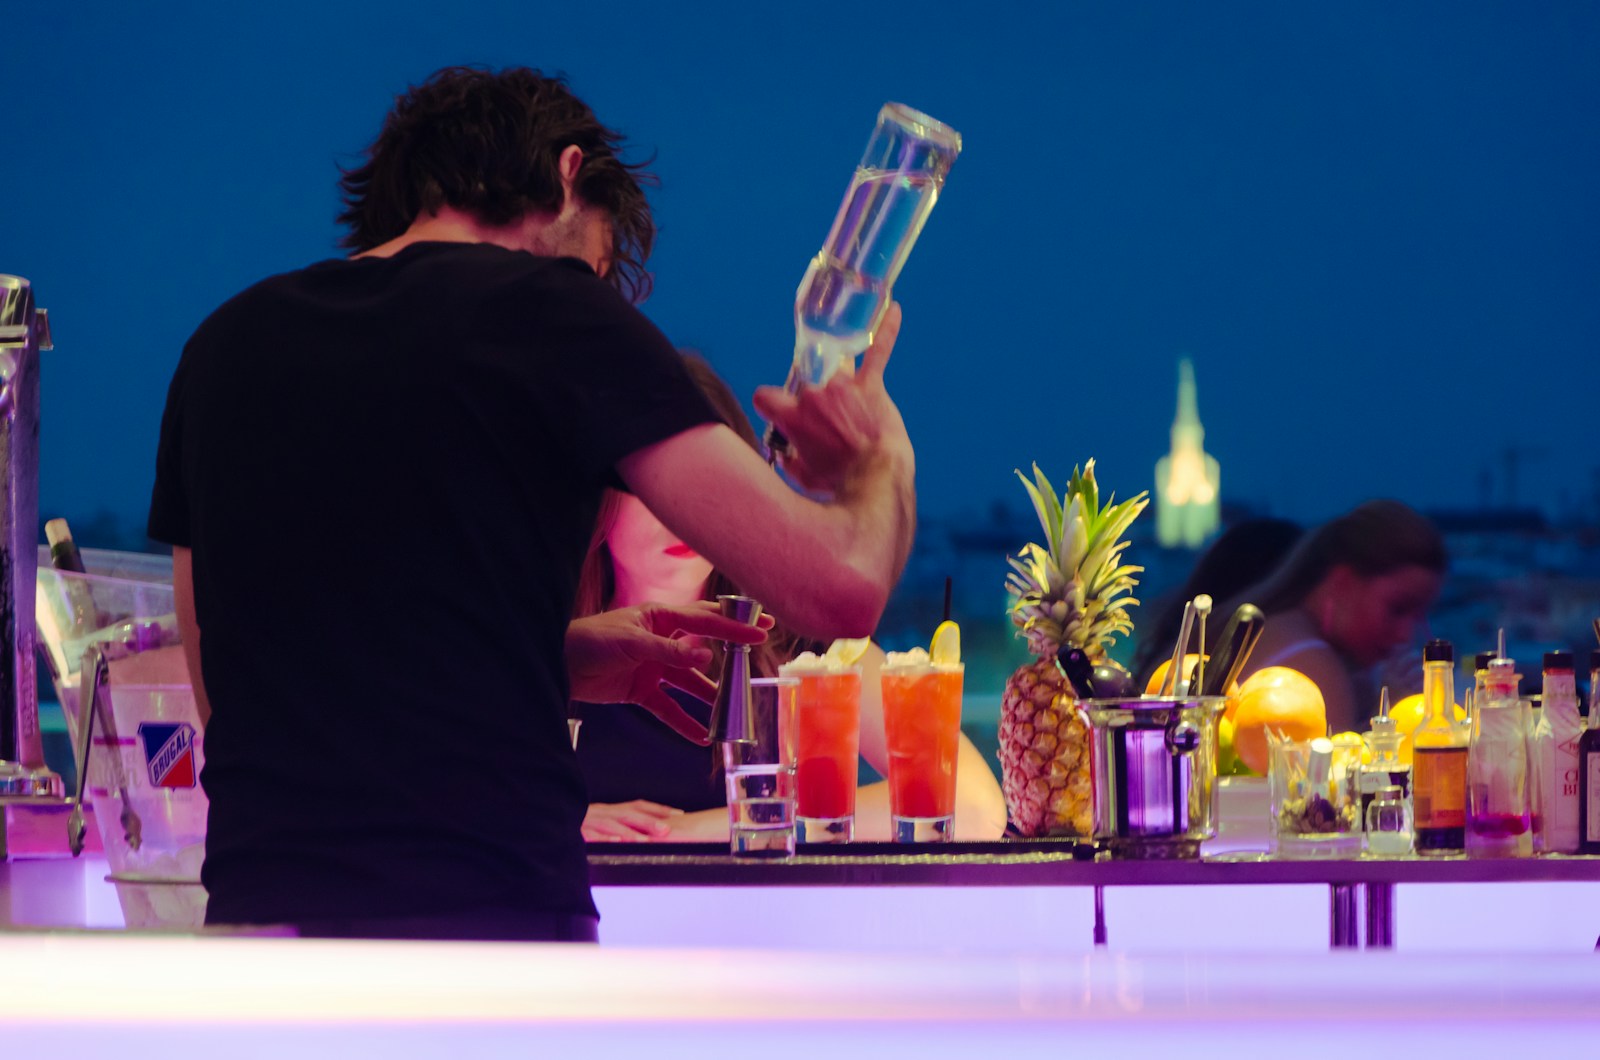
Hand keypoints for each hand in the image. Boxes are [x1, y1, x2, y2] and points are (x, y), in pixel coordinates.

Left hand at [565, 600, 772, 743]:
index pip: (704, 621)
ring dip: (710, 696)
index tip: (760, 630)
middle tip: (759, 651)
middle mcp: (662, 641)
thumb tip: (706, 659)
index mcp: (660, 618)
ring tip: (733, 710)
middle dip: (730, 651)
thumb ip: (668, 652)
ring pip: (690, 683)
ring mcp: (653, 666)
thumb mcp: (631, 642)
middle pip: (703, 647)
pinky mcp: (642, 690)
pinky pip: (668, 708)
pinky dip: (684, 722)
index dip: (733, 625)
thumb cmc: (590, 640)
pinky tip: (700, 737)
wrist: (558, 665)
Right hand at [581, 800, 682, 841]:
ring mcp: (590, 819)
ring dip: (630, 833)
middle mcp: (603, 811)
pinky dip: (604, 838)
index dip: (659, 809)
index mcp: (611, 808)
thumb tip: (644, 835)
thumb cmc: (580, 823)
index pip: (639, 805)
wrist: (549, 818)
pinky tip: (616, 843)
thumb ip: (621, 825)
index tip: (679, 814)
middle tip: (667, 829)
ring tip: (645, 841)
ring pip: (612, 824)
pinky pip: (592, 834)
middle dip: (649, 821)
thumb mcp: (601, 821)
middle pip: (629, 814)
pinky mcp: (577, 830)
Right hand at [753, 302, 912, 494]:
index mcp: (792, 416)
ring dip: (841, 390)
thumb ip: (790, 461)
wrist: (875, 481)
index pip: (766, 397)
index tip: (780, 417)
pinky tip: (895, 309)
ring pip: (835, 372)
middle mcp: (813, 395)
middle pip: (806, 387)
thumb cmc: (839, 484)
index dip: (773, 407)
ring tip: (855, 412)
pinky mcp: (870, 387)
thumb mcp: (803, 478)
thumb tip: (786, 456)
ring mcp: (842, 387)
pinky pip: (877, 351)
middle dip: (816, 407)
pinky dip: (887, 329)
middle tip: (832, 432)